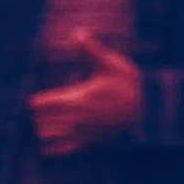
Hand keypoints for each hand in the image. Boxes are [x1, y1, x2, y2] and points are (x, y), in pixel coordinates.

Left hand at [29, 34, 143, 154]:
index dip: (37, 101)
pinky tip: (49, 144)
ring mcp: (81, 131)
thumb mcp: (109, 64)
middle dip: (39, 115)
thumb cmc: (125, 83)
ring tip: (49, 123)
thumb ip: (90, 50)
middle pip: (40, 120)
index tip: (40, 99)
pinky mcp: (88, 141)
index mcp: (76, 97)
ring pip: (48, 136)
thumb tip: (78, 32)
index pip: (41, 104)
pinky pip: (63, 150)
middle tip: (45, 110)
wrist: (145, 108)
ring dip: (44, 130)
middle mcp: (75, 117)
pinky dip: (52, 148)